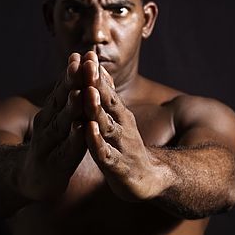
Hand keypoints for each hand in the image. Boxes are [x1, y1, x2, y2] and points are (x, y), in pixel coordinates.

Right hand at [18, 53, 86, 200]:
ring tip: (81, 91)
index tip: (85, 53)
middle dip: (73, 80)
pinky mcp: (55, 164)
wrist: (32, 179)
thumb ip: (69, 96)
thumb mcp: (60, 119)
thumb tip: (81, 68)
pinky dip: (73, 138)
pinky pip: (66, 150)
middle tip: (83, 61)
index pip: (64, 89)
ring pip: (62, 122)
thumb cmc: (53, 145)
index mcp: (53, 112)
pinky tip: (79, 128)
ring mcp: (49, 144)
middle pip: (62, 100)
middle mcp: (48, 124)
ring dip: (72, 107)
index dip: (74, 72)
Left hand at [81, 52, 164, 201]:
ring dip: (97, 109)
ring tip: (89, 93)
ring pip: (108, 126)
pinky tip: (89, 132)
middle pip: (108, 103)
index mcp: (119, 116)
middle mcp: (122, 127)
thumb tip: (102, 70)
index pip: (106, 91)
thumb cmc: (128, 148)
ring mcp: (121, 146)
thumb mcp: (119, 120)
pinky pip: (106, 154)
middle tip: (87, 64)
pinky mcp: (118, 167)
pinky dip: (98, 143)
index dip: (96, 74)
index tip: (86, 54)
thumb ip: (109, 97)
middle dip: (96, 83)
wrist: (149, 180)